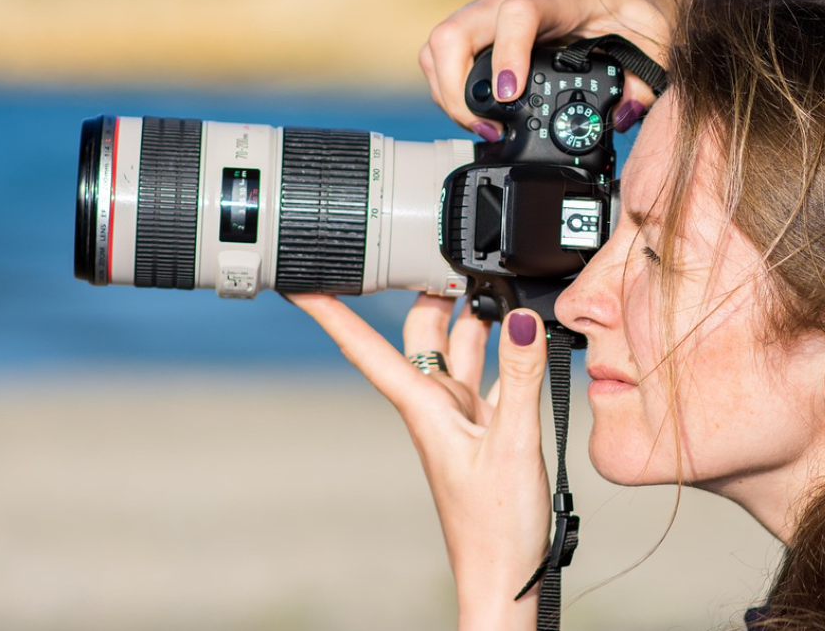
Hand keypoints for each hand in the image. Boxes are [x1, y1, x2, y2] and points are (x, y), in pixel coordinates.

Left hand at [287, 292, 549, 630]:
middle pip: (420, 332)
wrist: (504, 576)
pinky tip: (524, 338)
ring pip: (457, 347)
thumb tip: (521, 321)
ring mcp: (460, 417)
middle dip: (428, 290)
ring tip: (494, 279)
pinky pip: (488, 372)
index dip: (330, 311)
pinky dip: (504, 349)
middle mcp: (435, 406)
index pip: (365, 347)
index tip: (300, 279)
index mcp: (424, 408)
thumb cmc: (496, 529)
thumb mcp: (514, 446)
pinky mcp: (485, 427)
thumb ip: (520, 379)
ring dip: (472, 315)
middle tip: (444, 249)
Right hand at [419, 0, 698, 139]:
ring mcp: (487, 12)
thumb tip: (621, 117)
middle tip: (488, 128)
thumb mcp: (652, 35)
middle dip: (456, 89)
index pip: (516, 15)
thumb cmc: (626, 0)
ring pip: (439, 46)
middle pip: (453, 32)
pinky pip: (442, 54)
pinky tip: (475, 113)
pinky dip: (447, 87)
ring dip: (446, 93)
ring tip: (482, 128)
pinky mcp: (478, 28)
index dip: (506, 53)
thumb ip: (645, 79)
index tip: (509, 95)